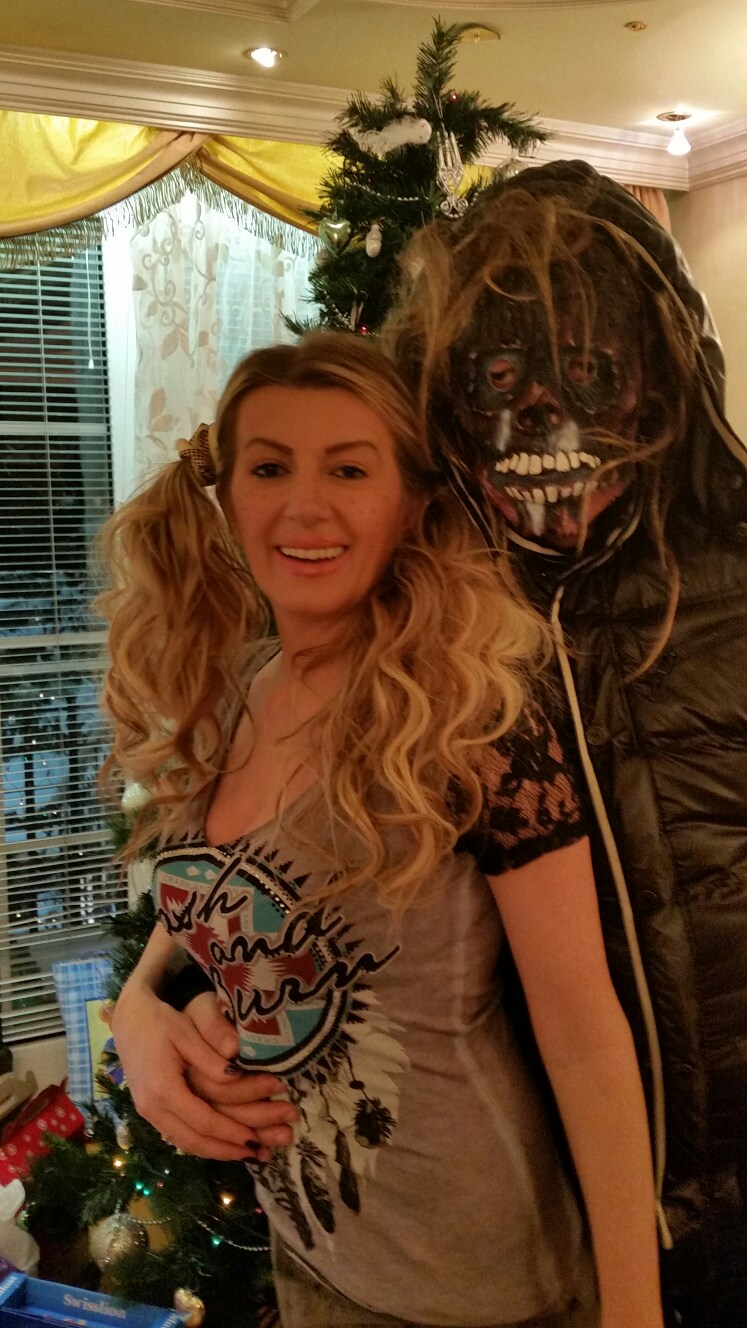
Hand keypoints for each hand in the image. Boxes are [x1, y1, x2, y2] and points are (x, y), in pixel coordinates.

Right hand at [111, 979, 296, 1160]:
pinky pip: (177, 1135)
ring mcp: (148, 1112)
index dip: (231, 1132)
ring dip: (215, 1151)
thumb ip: (209, 1058)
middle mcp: (152, 1108)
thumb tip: (236, 1077)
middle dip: (226, 1149)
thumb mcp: (187, 1032)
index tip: (256, 1138)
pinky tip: (219, 1144)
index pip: (203, 1120)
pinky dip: (200, 1143)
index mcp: (163, 1089)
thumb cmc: (160, 1021)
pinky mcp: (149, 1110)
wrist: (129, 1019)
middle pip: (194, 1140)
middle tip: (256, 1153)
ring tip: (244, 1154)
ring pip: (185, 1142)